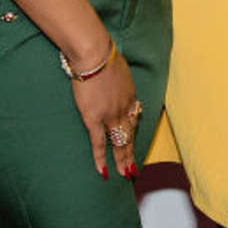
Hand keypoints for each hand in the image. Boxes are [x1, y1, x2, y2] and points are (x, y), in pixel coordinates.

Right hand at [70, 49, 142, 179]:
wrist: (93, 54)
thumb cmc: (101, 53)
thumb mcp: (117, 66)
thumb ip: (117, 78)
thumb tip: (113, 79)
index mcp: (130, 95)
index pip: (134, 117)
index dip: (132, 130)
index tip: (132, 138)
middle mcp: (124, 108)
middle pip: (130, 135)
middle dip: (132, 153)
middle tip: (134, 169)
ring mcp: (110, 115)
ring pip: (119, 143)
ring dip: (122, 160)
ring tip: (124, 174)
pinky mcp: (94, 119)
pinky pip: (99, 143)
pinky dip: (101, 158)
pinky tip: (104, 171)